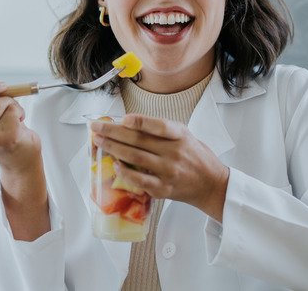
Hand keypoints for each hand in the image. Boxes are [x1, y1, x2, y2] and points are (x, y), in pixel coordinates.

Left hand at [90, 114, 229, 221]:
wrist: (211, 184)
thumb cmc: (195, 156)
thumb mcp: (185, 135)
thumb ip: (162, 130)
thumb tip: (128, 124)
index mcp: (180, 136)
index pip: (159, 126)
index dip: (140, 122)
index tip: (123, 119)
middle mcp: (174, 152)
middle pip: (139, 140)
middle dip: (114, 132)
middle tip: (96, 127)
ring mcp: (168, 172)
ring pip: (136, 158)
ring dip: (114, 149)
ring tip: (99, 142)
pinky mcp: (163, 189)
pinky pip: (140, 180)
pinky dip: (125, 173)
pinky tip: (115, 165)